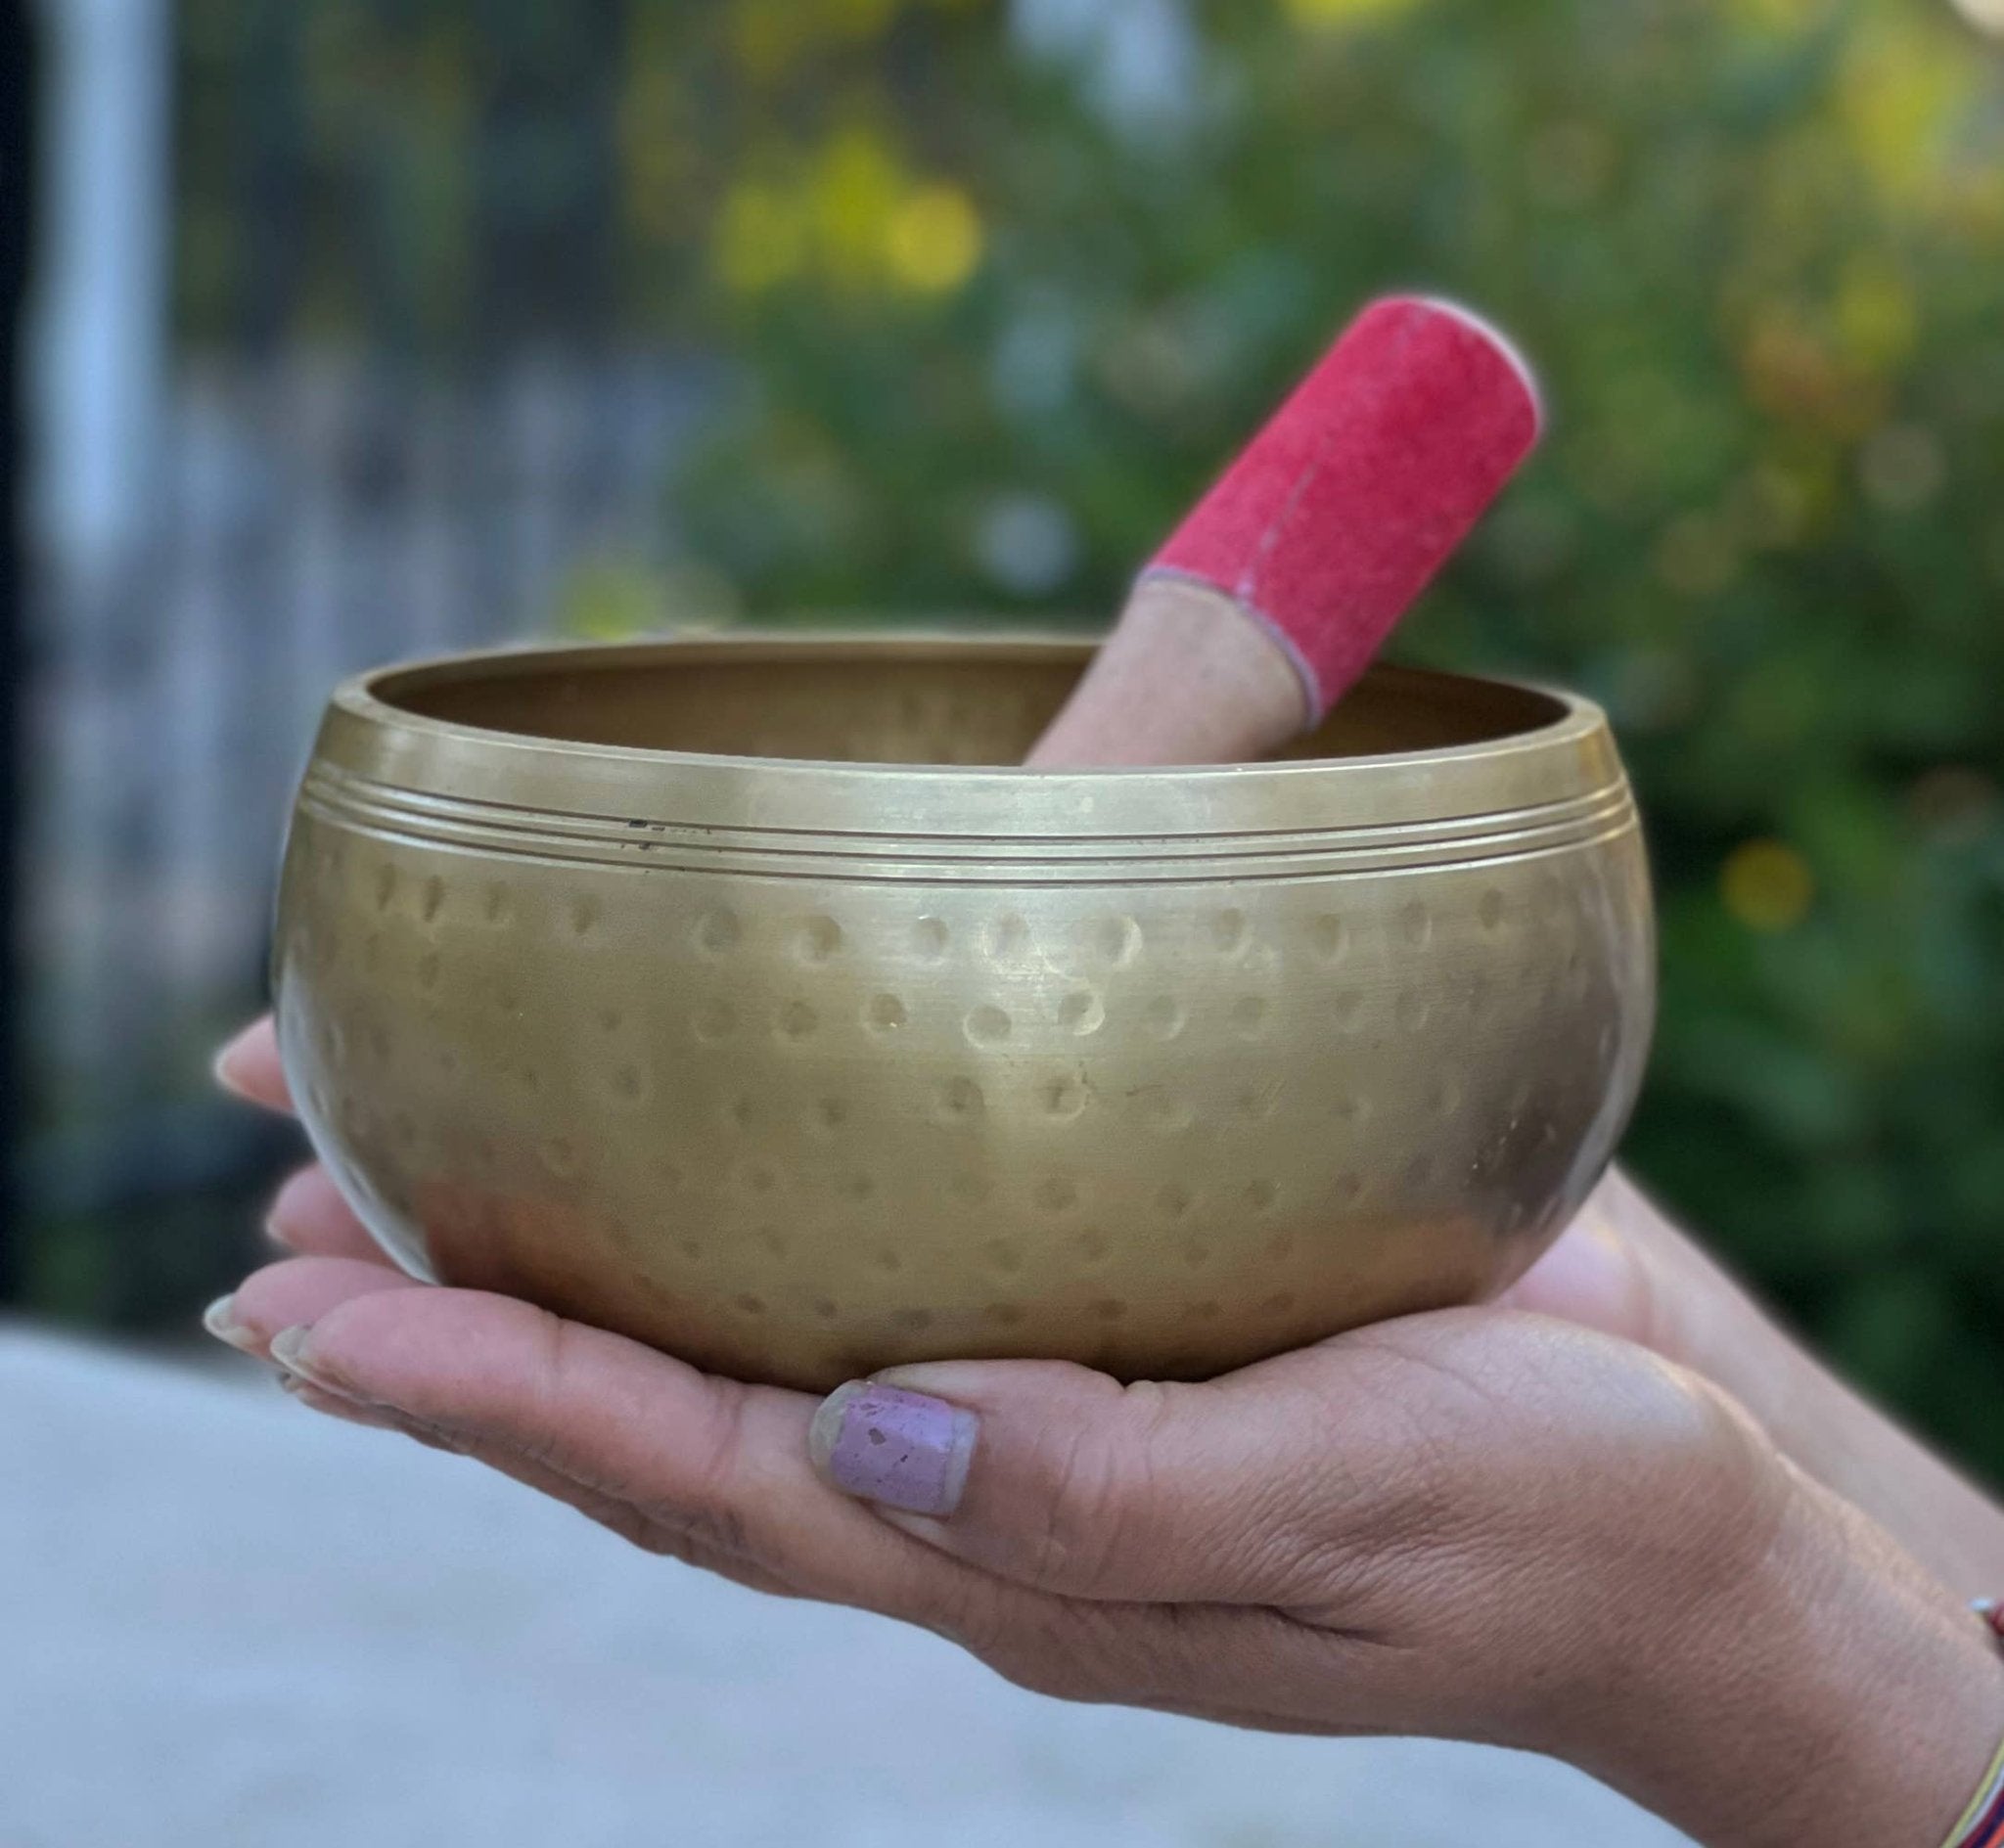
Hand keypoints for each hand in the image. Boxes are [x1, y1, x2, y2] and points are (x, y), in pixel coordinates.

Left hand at [211, 1021, 2003, 1846]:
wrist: (1700, 1519)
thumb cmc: (1561, 1516)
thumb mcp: (1364, 1511)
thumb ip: (1115, 1497)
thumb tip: (863, 1443)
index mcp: (1016, 1555)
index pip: (689, 1469)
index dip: (481, 1388)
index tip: (291, 1309)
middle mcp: (986, 1477)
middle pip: (663, 1403)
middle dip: (455, 1317)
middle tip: (274, 1204)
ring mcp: (1039, 1393)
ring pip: (740, 1334)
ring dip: (563, 1256)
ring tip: (396, 1170)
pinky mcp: (1112, 1301)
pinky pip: (872, 1264)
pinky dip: (741, 1211)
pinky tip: (695, 1143)